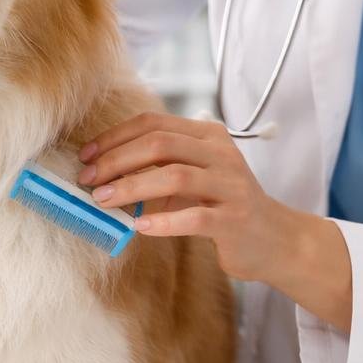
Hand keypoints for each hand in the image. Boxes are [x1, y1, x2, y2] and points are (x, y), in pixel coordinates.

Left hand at [77, 113, 351, 327]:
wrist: (275, 239)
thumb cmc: (223, 206)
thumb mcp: (194, 177)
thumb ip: (159, 168)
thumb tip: (102, 172)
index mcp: (208, 135)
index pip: (154, 123)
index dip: (116, 137)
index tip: (87, 156)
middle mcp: (222, 154)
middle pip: (161, 144)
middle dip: (117, 160)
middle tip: (88, 179)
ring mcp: (231, 186)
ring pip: (175, 176)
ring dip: (132, 188)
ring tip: (103, 201)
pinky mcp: (236, 220)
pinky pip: (195, 217)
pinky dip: (164, 222)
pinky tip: (139, 227)